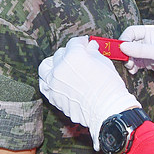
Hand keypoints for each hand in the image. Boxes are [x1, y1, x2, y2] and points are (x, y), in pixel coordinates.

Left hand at [38, 36, 140, 150]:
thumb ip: (93, 52)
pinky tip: (57, 81)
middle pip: (60, 54)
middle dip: (69, 53)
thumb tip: (90, 47)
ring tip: (62, 67)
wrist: (107, 110)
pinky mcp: (53, 97)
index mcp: (73, 55)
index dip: (81, 43)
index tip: (85, 45)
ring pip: (45, 67)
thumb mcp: (104, 63)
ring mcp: (54, 83)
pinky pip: (45, 85)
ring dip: (53, 65)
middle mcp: (60, 68)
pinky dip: (50, 81)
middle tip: (78, 58)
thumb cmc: (108, 87)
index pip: (74, 43)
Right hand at [119, 25, 153, 95]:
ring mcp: (148, 51)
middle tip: (126, 61)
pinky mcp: (149, 61)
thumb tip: (123, 47)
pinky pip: (135, 62)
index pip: (132, 32)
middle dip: (126, 53)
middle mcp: (149, 40)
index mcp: (152, 32)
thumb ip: (140, 50)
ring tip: (131, 67)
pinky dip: (133, 66)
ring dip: (129, 61)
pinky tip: (134, 71)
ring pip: (131, 54)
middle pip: (129, 43)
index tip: (121, 50)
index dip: (124, 40)